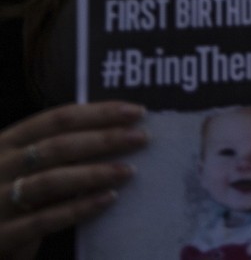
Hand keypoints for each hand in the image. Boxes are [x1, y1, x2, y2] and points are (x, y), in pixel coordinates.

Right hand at [1, 102, 144, 255]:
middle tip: (141, 138)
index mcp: (7, 142)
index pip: (57, 119)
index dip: (98, 113)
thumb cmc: (9, 193)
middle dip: (104, 139)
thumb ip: (58, 150)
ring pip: (51, 181)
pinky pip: (44, 220)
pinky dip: (78, 208)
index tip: (137, 111)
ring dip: (94, 174)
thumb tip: (117, 131)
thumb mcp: (25, 164)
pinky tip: (108, 199)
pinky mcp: (3, 234)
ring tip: (129, 170)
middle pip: (58, 146)